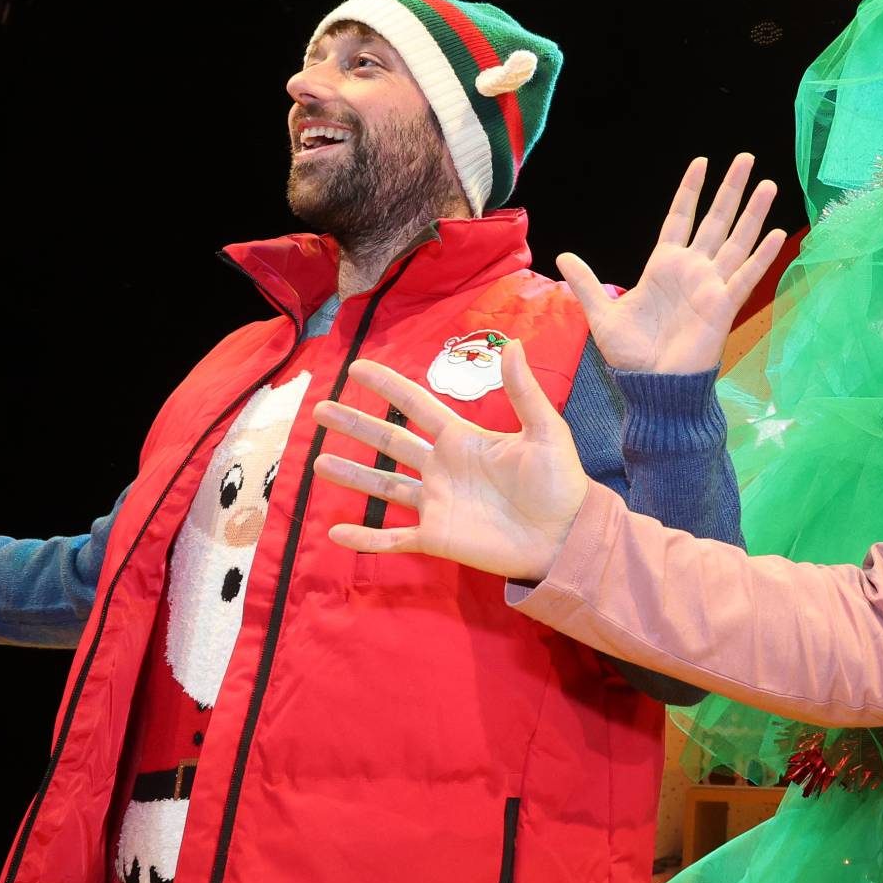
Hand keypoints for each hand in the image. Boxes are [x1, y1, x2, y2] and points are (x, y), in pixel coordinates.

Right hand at [313, 352, 586, 580]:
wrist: (565, 536)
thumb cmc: (559, 482)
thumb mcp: (545, 431)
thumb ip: (524, 391)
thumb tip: (513, 343)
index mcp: (463, 439)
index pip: (416, 406)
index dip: (388, 386)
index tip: (357, 367)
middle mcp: (442, 467)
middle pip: (390, 441)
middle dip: (356, 425)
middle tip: (319, 410)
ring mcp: (436, 503)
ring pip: (384, 486)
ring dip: (352, 475)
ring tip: (318, 462)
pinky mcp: (436, 538)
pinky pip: (393, 539)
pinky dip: (365, 537)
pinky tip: (336, 531)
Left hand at [555, 153, 787, 375]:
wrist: (652, 386)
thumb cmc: (631, 353)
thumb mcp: (603, 313)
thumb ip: (588, 282)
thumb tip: (563, 256)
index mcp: (664, 265)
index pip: (681, 217)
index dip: (691, 190)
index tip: (702, 162)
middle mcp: (692, 269)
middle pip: (716, 220)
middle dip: (731, 189)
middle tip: (746, 159)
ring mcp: (712, 285)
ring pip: (737, 240)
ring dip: (753, 213)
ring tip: (769, 184)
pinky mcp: (724, 305)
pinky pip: (747, 275)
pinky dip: (762, 255)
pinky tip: (778, 233)